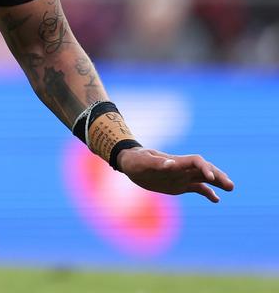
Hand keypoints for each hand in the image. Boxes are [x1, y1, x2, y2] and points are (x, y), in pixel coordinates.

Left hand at [117, 147, 234, 202]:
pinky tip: (217, 199)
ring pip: (204, 178)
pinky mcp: (179, 185)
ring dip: (217, 183)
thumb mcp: (143, 162)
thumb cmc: (135, 160)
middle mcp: (182, 168)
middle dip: (218, 176)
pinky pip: (197, 188)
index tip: (211, 178)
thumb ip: (157, 163)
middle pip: (205, 169)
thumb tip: (172, 164)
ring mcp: (182, 176)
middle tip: (230, 186)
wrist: (130, 163)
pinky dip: (207, 193)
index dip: (205, 168)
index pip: (196, 161)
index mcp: (175, 161)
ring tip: (230, 188)